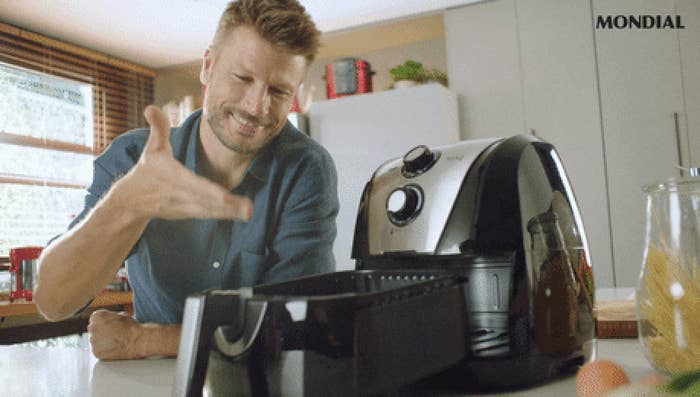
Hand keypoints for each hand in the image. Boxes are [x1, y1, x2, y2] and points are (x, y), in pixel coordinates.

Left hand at [88, 309, 142, 359]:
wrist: (137, 341)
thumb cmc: (131, 327)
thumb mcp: (121, 315)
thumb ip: (110, 317)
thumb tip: (108, 320)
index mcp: (97, 316)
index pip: (95, 319)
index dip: (104, 323)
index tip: (110, 326)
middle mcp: (92, 327)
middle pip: (94, 330)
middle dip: (101, 332)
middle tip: (113, 334)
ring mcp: (93, 341)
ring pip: (95, 340)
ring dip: (102, 341)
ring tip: (115, 341)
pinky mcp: (96, 352)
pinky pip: (98, 350)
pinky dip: (104, 350)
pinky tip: (113, 347)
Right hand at [108, 105, 252, 220]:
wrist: (131, 201)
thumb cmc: (147, 170)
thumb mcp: (152, 148)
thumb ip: (158, 128)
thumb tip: (151, 106)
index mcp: (170, 175)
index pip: (190, 183)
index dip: (207, 190)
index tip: (224, 197)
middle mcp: (178, 193)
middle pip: (204, 200)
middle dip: (226, 205)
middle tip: (248, 208)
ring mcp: (183, 206)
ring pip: (209, 210)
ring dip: (230, 212)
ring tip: (249, 212)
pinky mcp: (188, 213)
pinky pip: (208, 214)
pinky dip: (225, 215)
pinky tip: (242, 214)